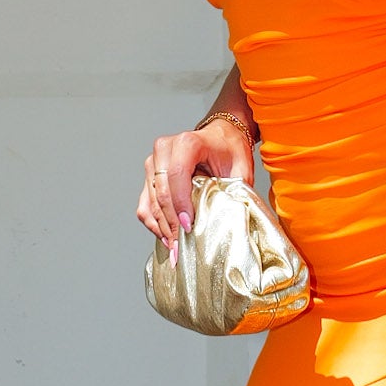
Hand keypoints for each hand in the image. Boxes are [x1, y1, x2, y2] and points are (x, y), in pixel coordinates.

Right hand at [135, 114, 255, 241]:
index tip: (189, 226)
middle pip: (162, 192)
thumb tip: (229, 219)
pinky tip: (167, 237)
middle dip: (172, 223)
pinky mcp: (148, 176)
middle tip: (181, 248)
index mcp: (187, 142)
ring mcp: (153, 162)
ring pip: (151, 202)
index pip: (177, 175)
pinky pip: (144, 205)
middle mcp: (165, 149)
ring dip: (163, 228)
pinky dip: (154, 223)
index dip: (181, 204)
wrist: (219, 136)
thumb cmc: (229, 149)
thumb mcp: (240, 166)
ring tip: (175, 248)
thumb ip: (236, 190)